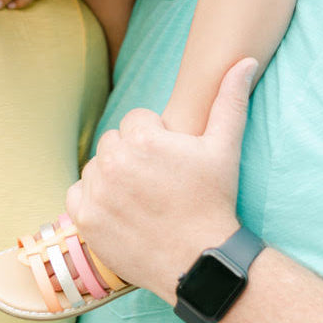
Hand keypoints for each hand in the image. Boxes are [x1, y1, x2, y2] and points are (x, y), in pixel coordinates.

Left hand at [65, 58, 256, 301]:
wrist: (200, 262)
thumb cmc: (214, 202)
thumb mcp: (225, 148)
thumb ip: (229, 99)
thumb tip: (244, 60)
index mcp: (143, 138)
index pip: (135, 121)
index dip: (155, 140)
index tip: (171, 164)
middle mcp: (115, 161)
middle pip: (113, 143)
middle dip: (132, 157)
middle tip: (157, 183)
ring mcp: (98, 191)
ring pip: (97, 167)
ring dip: (112, 178)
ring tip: (142, 199)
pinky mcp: (85, 218)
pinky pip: (78, 193)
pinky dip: (93, 201)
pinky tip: (121, 211)